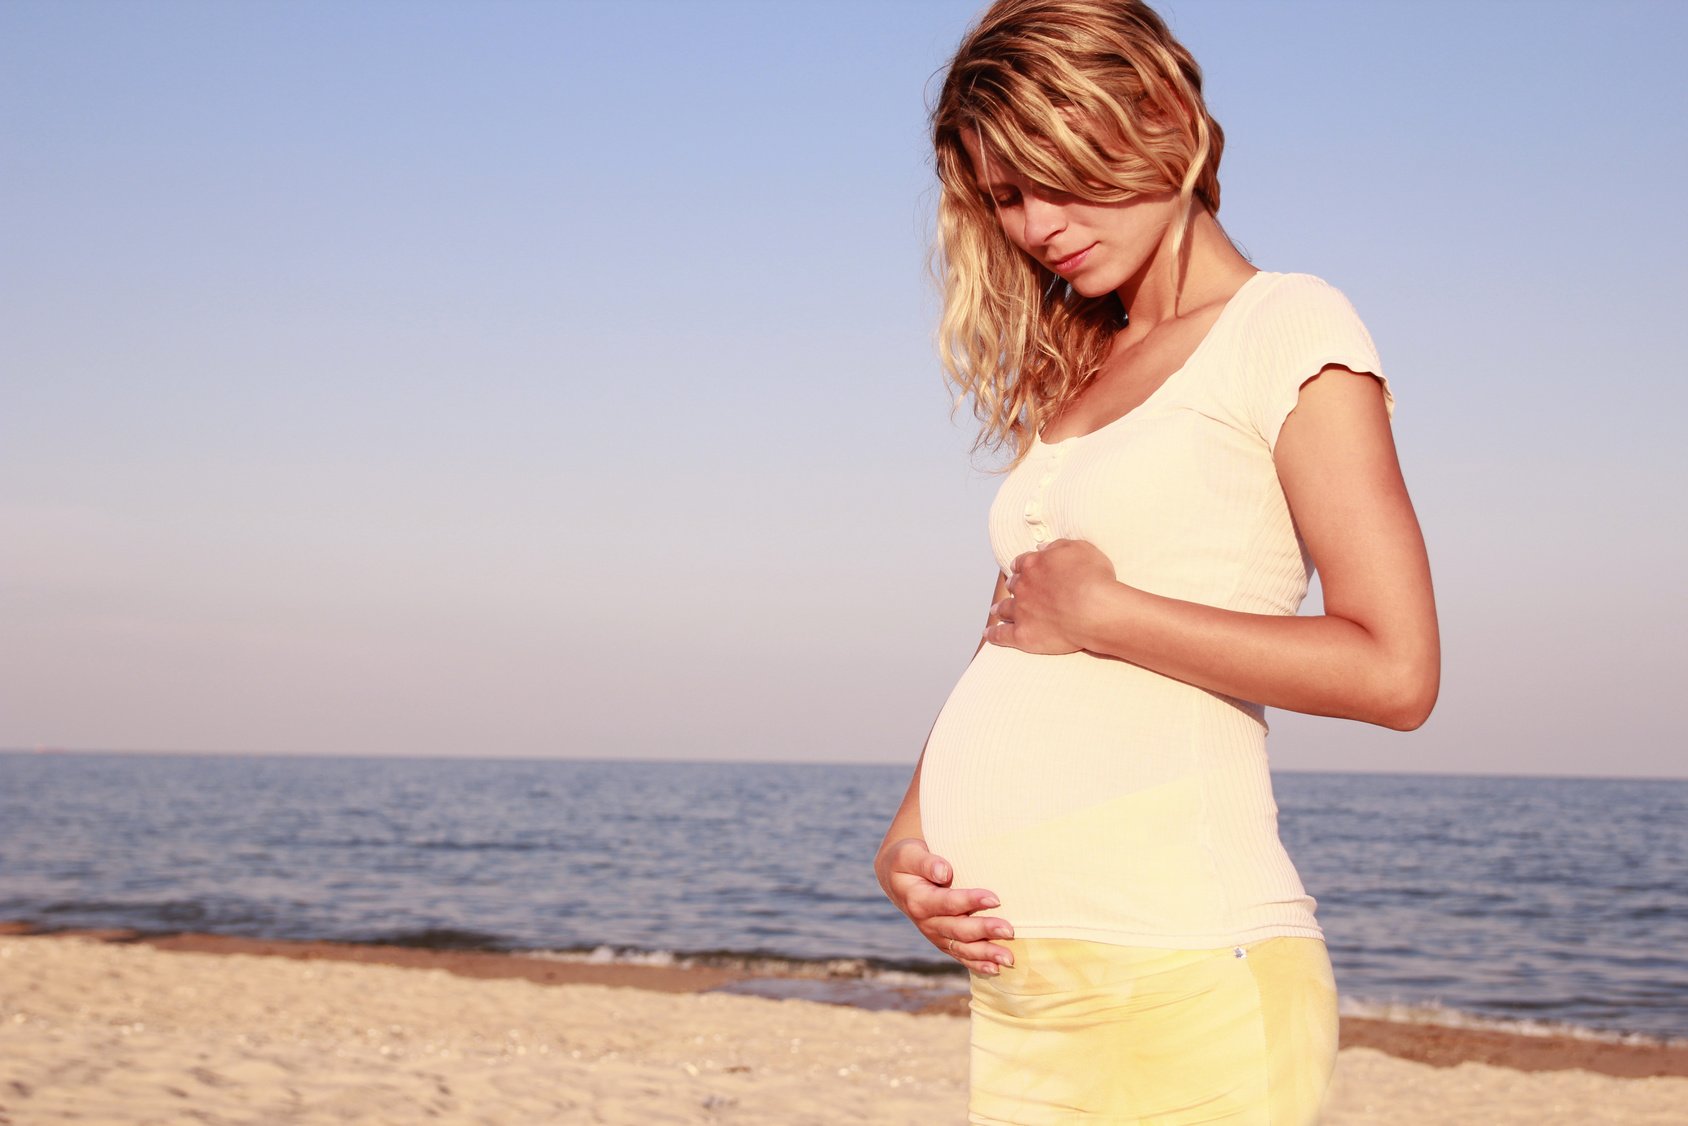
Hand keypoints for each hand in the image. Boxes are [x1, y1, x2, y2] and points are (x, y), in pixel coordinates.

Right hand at [876, 837, 1013, 974]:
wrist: (898, 879)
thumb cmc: (907, 860)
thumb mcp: (908, 855)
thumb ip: (925, 862)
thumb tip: (944, 872)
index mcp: (918, 900)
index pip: (947, 902)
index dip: (970, 901)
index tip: (995, 898)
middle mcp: (927, 922)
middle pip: (958, 929)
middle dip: (984, 931)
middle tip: (1009, 930)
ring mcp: (935, 934)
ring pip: (962, 948)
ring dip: (985, 954)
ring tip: (1008, 959)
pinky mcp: (943, 940)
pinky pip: (960, 955)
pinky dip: (977, 964)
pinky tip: (995, 969)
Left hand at [988, 538, 1116, 653]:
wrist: (1095, 609)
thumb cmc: (1093, 579)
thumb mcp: (1080, 549)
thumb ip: (1058, 547)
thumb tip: (1042, 548)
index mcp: (1034, 565)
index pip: (1022, 563)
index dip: (1022, 567)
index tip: (1020, 570)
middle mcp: (1023, 586)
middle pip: (1013, 586)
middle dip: (1013, 587)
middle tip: (1011, 590)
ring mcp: (1021, 611)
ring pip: (1004, 609)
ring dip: (1000, 609)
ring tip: (996, 611)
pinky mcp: (1022, 634)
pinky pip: (1001, 635)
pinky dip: (994, 634)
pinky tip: (988, 634)